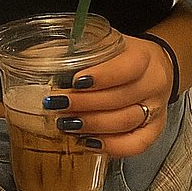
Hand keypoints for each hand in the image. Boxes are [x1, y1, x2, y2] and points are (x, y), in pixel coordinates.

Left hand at [46, 34, 174, 158]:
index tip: (75, 81)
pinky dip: (111, 146)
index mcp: (143, 56)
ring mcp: (156, 109)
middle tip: (57, 105)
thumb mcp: (105, 44)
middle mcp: (153, 84)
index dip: (101, 77)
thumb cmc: (122, 56)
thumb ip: (78, 50)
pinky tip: (87, 142)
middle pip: (120, 99)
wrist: (154, 67)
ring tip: (65, 124)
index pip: (126, 68)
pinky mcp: (154, 129)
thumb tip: (35, 58)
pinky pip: (136, 145)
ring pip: (126, 123)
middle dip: (85, 104)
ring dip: (92, 125)